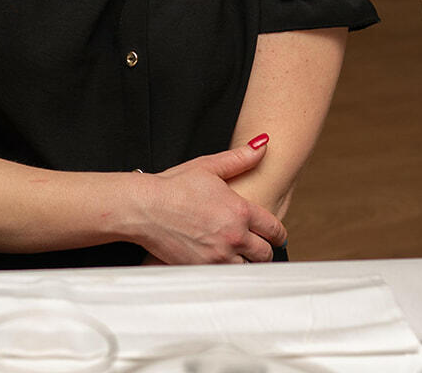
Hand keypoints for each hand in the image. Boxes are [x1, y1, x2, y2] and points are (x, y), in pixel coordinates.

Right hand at [131, 138, 284, 264]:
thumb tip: (263, 145)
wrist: (143, 208)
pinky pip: (225, 277)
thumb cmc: (172, 186)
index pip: (274, 230)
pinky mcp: (202, 268)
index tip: (275, 236)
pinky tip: (217, 261)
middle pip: (265, 254)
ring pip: (246, 268)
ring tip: (236, 254)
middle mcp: (234, 235)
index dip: (278, 234)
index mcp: (240, 210)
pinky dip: (224, 271)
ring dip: (243, 262)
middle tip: (256, 247)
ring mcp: (218, 255)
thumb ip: (240, 158)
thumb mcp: (207, 166)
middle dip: (263, 250)